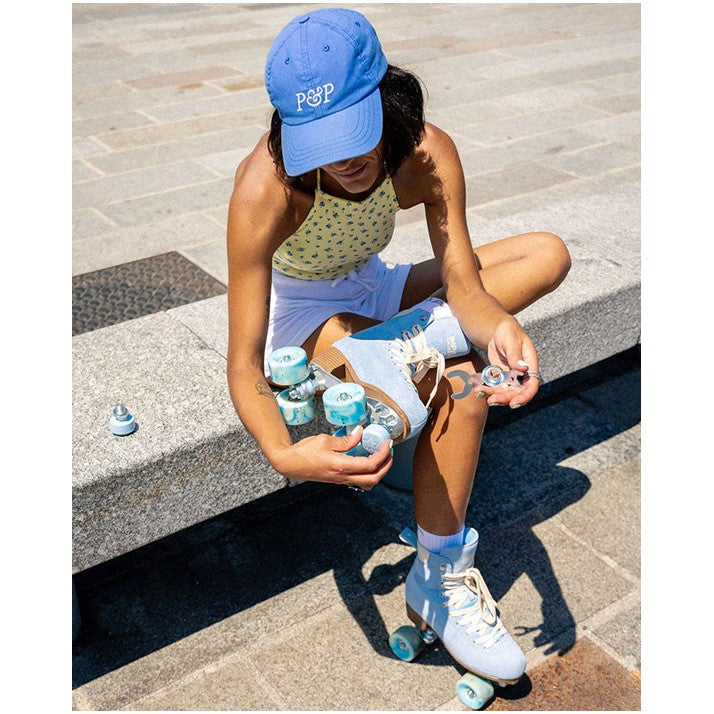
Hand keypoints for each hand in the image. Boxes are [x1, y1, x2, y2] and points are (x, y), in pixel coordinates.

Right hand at [271, 425, 392, 489]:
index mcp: (341, 466)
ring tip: (381, 458)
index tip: (387, 443)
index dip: (383, 454)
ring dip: (378, 472)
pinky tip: (366, 461)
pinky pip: (358, 481)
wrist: (289, 464)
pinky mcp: (338, 480)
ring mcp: (340, 480)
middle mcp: (343, 477)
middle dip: (386, 466)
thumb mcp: (325, 440)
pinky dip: (368, 473)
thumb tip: (360, 434)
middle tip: (389, 452)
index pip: (370, 464)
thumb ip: (346, 439)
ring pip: (367, 483)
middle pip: (373, 478)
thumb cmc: (304, 452)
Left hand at [483, 317, 539, 407]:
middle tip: (491, 401)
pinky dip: (485, 388)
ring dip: (492, 395)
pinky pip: (493, 386)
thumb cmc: (508, 331)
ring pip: (503, 392)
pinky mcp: (500, 378)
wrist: (498, 331)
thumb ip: (515, 354)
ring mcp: (510, 377)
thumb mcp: (511, 340)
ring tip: (478, 392)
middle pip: (515, 393)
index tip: (513, 404)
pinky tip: (476, 387)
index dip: (524, 397)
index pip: (531, 386)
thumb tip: (523, 369)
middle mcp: (522, 375)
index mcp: (530, 365)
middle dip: (504, 399)